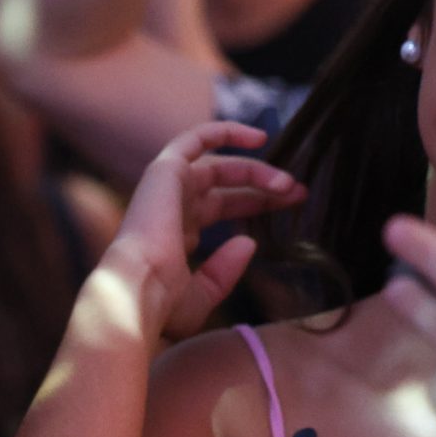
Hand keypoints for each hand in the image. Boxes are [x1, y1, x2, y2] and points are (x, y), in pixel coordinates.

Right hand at [97, 122, 303, 338]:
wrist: (137, 291)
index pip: (220, 210)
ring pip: (218, 166)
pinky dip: (225, 132)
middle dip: (262, 188)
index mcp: (175, 237)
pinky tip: (260, 138)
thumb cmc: (161, 304)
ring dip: (255, 170)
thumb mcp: (202, 297)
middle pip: (224, 188)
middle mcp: (170, 209)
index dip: (255, 205)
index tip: (290, 207)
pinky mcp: (165, 172)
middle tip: (298, 193)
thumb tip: (248, 244)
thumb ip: (224, 272)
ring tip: (287, 183)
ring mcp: (167, 189)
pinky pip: (194, 140)